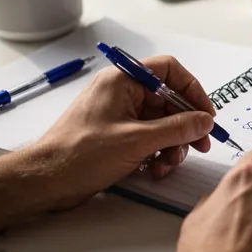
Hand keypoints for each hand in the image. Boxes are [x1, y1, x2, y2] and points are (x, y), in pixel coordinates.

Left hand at [32, 56, 216, 210]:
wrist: (45, 181)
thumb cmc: (81, 154)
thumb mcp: (137, 141)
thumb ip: (176, 129)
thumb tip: (205, 121)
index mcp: (122, 81)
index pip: (169, 70)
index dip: (192, 90)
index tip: (206, 114)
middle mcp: (122, 93)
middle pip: (168, 101)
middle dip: (185, 125)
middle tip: (201, 145)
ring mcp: (119, 115)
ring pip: (161, 123)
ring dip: (172, 144)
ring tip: (170, 164)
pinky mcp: (117, 136)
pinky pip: (149, 137)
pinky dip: (158, 153)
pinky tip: (156, 170)